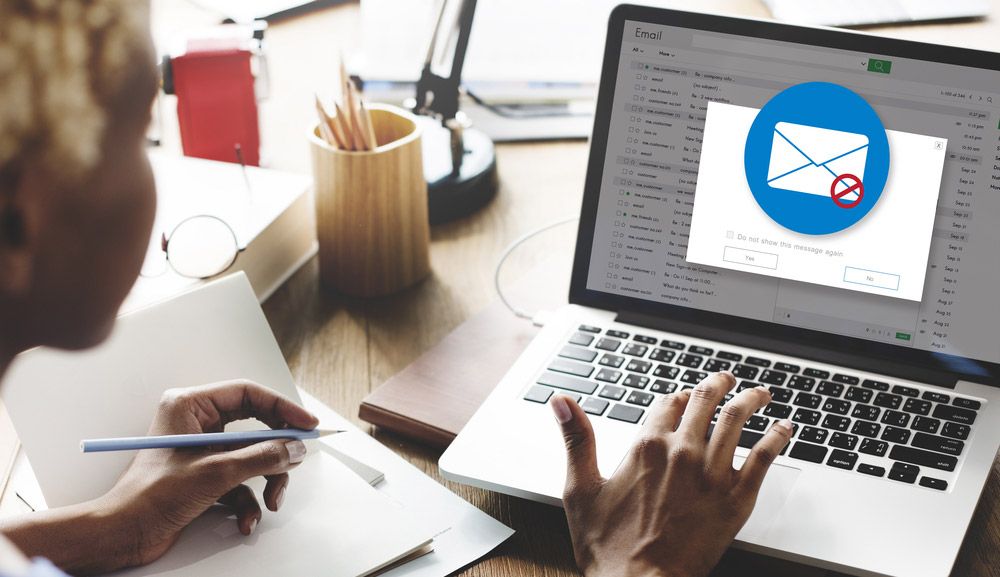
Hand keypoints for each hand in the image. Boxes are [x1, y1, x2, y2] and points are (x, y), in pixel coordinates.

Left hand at [99, 380, 318, 567]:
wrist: (123, 534)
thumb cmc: (150, 497)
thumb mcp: (216, 473)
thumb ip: (261, 457)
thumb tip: (294, 449)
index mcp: (190, 406)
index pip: (248, 394)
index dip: (282, 408)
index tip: (307, 424)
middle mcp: (196, 422)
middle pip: (255, 426)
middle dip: (275, 451)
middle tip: (296, 460)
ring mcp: (201, 449)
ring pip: (251, 456)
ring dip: (265, 481)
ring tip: (270, 501)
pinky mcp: (204, 474)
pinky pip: (240, 479)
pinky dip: (248, 501)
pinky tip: (246, 520)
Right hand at [550, 372, 792, 576]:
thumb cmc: (609, 547)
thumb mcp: (580, 489)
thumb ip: (576, 439)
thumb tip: (561, 401)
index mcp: (646, 447)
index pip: (668, 402)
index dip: (677, 396)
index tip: (684, 396)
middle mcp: (682, 452)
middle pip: (706, 402)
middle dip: (718, 385)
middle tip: (726, 379)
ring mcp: (712, 474)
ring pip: (737, 420)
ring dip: (751, 400)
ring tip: (759, 393)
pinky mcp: (736, 499)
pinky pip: (764, 457)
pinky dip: (777, 437)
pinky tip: (784, 429)